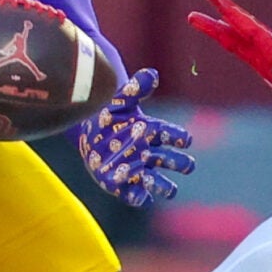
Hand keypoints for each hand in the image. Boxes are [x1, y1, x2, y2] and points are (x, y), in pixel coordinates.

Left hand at [75, 68, 195, 206]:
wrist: (88, 133)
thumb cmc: (110, 115)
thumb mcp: (119, 100)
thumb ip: (135, 88)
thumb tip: (151, 74)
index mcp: (154, 133)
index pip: (174, 136)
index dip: (180, 138)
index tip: (184, 139)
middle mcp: (151, 154)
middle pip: (176, 162)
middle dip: (181, 164)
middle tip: (181, 164)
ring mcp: (140, 171)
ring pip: (161, 184)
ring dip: (162, 186)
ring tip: (158, 182)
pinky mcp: (124, 186)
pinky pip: (136, 197)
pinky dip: (138, 197)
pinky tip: (135, 194)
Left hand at [188, 0, 271, 137]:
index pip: (244, 24)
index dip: (227, 9)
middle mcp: (263, 60)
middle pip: (231, 40)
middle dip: (211, 27)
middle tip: (192, 17)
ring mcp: (265, 70)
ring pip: (238, 49)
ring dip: (223, 36)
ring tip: (211, 25)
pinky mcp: (271, 76)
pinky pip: (247, 57)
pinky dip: (238, 46)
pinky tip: (240, 44)